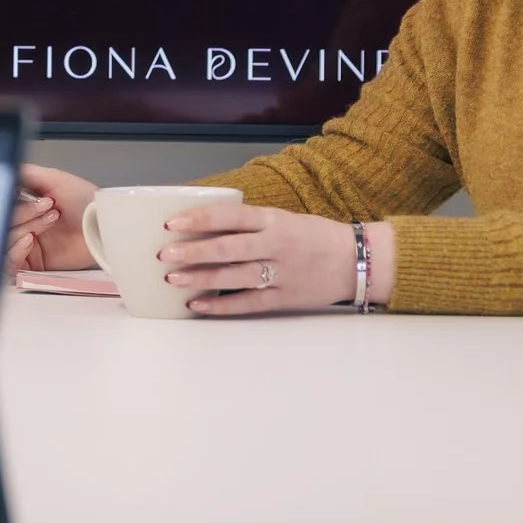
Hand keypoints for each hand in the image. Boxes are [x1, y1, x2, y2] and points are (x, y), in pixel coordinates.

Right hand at [5, 164, 97, 274]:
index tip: (31, 196)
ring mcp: (27, 246)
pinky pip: (10, 263)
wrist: (102, 226)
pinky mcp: (33, 265)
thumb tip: (1, 165)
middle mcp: (24, 224)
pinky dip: (15, 250)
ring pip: (3, 240)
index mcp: (25, 204)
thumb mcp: (53, 178)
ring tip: (46, 223)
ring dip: (20, 230)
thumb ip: (23, 172)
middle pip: (1, 222)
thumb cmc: (86, 203)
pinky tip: (30, 240)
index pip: (1, 204)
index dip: (11, 200)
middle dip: (23, 214)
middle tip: (49, 209)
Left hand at [157, 205, 385, 314]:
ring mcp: (281, 274)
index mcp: (275, 220)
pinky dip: (220, 305)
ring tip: (172, 279)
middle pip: (228, 248)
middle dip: (192, 251)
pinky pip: (247, 303)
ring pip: (234, 277)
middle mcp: (276, 245)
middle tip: (164, 254)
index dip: (199, 219)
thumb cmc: (315, 236)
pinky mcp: (285, 298)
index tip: (171, 222)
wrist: (357, 261)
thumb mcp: (284, 218)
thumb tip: (202, 226)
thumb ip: (249, 224)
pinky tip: (197, 305)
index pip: (231, 216)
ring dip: (200, 278)